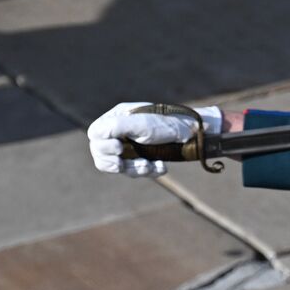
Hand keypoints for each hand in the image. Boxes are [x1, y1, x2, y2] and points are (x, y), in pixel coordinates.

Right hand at [87, 102, 222, 177]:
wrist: (193, 134)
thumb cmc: (167, 124)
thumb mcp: (141, 124)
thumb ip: (116, 127)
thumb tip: (96, 135)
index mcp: (118, 117)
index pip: (96, 134)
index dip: (102, 144)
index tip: (119, 149)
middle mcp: (122, 131)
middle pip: (101, 153)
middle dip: (114, 162)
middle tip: (123, 164)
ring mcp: (132, 146)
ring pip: (119, 166)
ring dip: (133, 169)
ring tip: (150, 167)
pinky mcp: (143, 158)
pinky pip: (136, 171)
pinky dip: (147, 172)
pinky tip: (161, 167)